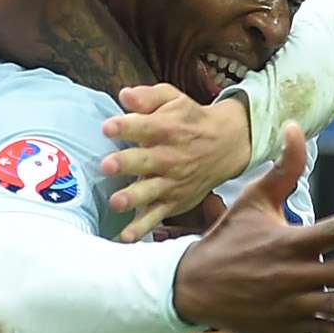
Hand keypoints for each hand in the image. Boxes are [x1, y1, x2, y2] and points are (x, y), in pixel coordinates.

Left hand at [101, 84, 251, 241]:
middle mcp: (169, 157)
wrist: (226, 145)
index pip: (143, 126)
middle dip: (126, 163)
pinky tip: (126, 238)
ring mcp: (172, 182)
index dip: (125, 126)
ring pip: (151, 191)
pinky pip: (156, 216)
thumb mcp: (172, 99)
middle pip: (146, 160)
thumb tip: (124, 95)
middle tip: (107, 166)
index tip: (107, 128)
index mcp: (166, 128)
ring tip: (116, 203)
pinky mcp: (173, 201)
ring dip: (133, 197)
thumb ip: (147, 97)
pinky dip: (142, 228)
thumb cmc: (189, 119)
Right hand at [171, 124, 333, 332]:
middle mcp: (292, 273)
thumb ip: (283, 168)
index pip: (332, 233)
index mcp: (288, 241)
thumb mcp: (253, 201)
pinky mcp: (287, 327)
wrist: (193, 286)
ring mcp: (291, 304)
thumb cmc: (228, 238)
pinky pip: (324, 332)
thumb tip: (295, 126)